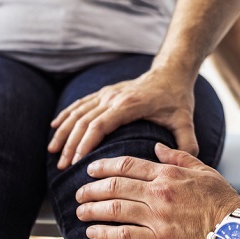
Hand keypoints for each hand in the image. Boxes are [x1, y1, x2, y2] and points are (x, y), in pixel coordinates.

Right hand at [48, 68, 197, 169]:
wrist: (170, 72)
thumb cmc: (176, 98)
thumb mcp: (185, 119)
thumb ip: (186, 141)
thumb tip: (187, 163)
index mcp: (129, 105)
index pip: (100, 125)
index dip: (85, 143)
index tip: (76, 161)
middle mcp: (112, 98)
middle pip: (83, 122)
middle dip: (70, 145)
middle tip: (62, 166)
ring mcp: (105, 94)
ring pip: (77, 113)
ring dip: (63, 132)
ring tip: (52, 152)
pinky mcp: (103, 93)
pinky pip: (79, 105)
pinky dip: (64, 116)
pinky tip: (53, 128)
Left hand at [75, 143, 239, 238]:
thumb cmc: (224, 201)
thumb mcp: (204, 170)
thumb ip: (178, 157)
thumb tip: (157, 146)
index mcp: (167, 174)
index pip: (127, 165)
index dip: (103, 167)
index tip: (89, 170)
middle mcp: (159, 192)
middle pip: (115, 186)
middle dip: (91, 189)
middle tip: (78, 194)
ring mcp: (158, 216)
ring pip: (115, 209)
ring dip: (93, 210)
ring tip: (79, 212)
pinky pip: (126, 236)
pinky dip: (105, 234)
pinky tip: (92, 234)